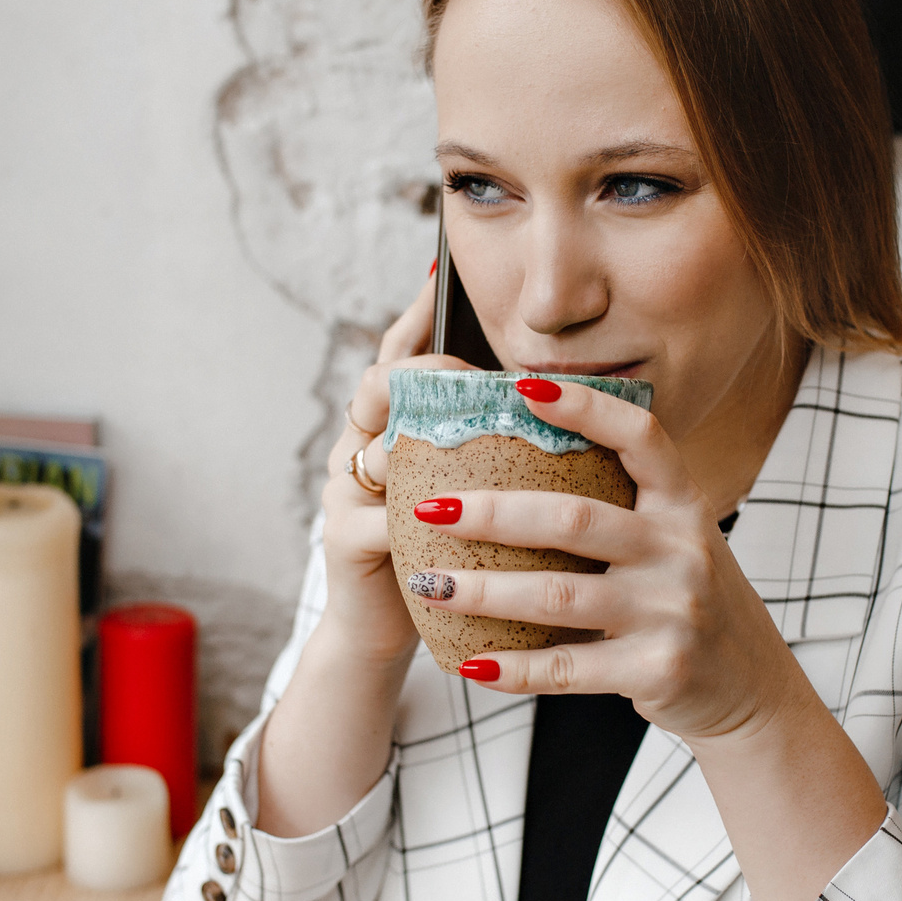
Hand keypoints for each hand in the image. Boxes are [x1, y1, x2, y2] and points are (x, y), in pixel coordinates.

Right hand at [312, 270, 474, 667]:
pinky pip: (383, 517)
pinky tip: (454, 514)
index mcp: (389, 428)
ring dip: (424, 439)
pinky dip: (423, 516)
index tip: (440, 271)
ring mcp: (344, 491)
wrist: (391, 630)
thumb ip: (488, 443)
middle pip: (379, 385)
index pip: (398, 356)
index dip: (415, 314)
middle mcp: (358, 448)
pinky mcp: (344, 539)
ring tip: (469, 432)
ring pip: (378, 445)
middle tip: (466, 367)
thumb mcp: (467, 489)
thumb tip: (557, 394)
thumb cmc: (446, 552)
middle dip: (424, 371)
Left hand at [401, 378, 815, 749]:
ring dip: (483, 591)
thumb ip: (622, 504)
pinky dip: (514, 668)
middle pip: (573, 519)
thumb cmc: (686, 600)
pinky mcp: (658, 669)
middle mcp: (682, 550)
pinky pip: (569, 668)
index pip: (639, 437)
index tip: (519, 385)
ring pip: (558, 595)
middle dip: (491, 512)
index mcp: (683, 504)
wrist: (749, 686)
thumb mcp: (675, 539)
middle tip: (427, 506)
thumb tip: (520, 455)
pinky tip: (470, 664)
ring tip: (429, 584)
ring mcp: (672, 611)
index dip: (583, 406)